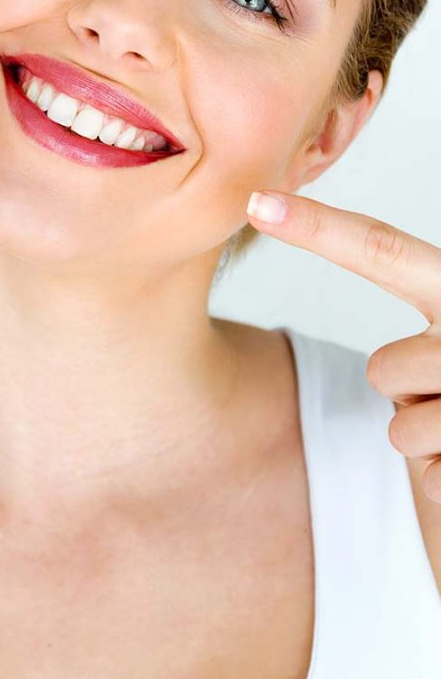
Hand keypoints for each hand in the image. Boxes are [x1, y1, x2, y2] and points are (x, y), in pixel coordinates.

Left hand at [246, 189, 440, 502]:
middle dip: (398, 386)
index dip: (317, 228)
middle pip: (385, 367)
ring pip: (402, 427)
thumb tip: (343, 290)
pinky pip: (432, 477)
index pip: (383, 250)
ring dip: (426, 438)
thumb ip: (423, 318)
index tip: (256, 201)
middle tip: (437, 393)